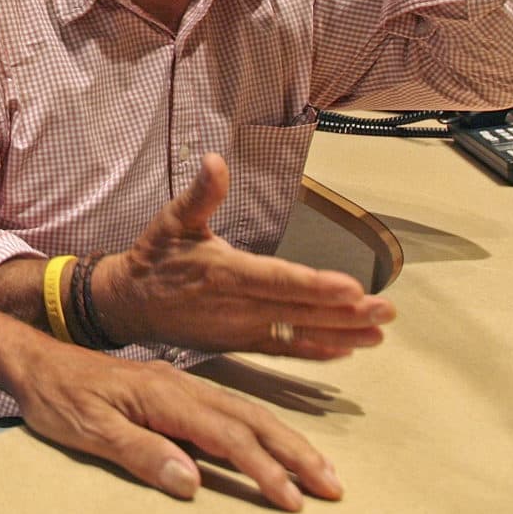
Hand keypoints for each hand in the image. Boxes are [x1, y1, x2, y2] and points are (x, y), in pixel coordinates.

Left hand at [7, 337, 342, 510]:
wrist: (33, 360)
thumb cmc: (57, 397)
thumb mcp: (88, 430)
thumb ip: (140, 453)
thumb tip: (192, 481)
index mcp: (165, 395)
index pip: (227, 437)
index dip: (264, 470)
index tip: (295, 499)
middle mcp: (181, 387)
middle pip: (251, 421)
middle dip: (295, 454)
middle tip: (332, 485)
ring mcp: (179, 387)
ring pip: (246, 413)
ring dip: (286, 441)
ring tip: (319, 468)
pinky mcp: (173, 393)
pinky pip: (229, 410)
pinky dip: (261, 428)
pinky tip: (273, 441)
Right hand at [92, 153, 393, 356]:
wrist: (128, 305)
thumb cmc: (154, 258)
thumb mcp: (172, 219)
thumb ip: (201, 194)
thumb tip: (214, 161)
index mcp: (223, 272)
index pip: (277, 280)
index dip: (315, 286)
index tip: (351, 288)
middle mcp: (236, 307)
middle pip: (298, 312)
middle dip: (345, 313)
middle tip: (385, 311)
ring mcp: (240, 330)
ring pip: (298, 336)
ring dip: (341, 336)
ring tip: (378, 334)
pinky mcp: (240, 344)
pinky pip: (284, 351)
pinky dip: (316, 352)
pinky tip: (347, 350)